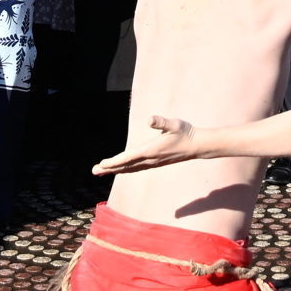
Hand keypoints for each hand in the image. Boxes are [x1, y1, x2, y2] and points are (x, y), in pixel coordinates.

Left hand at [93, 114, 210, 174]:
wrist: (197, 145)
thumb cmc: (185, 132)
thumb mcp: (174, 123)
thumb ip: (161, 122)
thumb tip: (150, 119)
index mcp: (151, 150)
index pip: (128, 158)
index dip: (114, 161)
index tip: (101, 164)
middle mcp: (150, 159)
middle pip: (126, 166)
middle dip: (109, 168)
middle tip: (93, 171)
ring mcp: (152, 162)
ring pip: (130, 168)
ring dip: (115, 170)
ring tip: (102, 172)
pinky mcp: (155, 162)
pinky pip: (136, 168)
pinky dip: (125, 169)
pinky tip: (121, 169)